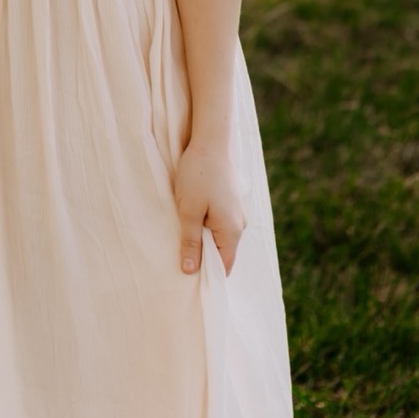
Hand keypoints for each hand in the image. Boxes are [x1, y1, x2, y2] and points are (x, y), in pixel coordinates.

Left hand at [174, 138, 245, 275]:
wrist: (210, 140)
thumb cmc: (197, 175)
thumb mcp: (189, 211)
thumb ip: (190, 242)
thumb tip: (189, 271)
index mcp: (232, 230)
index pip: (224, 266)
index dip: (206, 275)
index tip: (186, 277)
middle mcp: (240, 224)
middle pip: (222, 252)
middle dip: (203, 256)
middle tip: (179, 256)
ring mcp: (237, 212)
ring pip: (219, 236)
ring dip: (202, 238)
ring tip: (182, 235)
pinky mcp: (231, 201)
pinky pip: (219, 223)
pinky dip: (206, 225)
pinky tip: (191, 218)